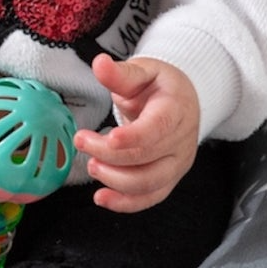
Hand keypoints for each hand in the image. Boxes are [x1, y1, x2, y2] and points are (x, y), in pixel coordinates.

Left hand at [71, 53, 199, 212]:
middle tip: (81, 141)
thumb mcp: (142, 71)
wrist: (184, 102)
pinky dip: (125, 203)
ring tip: (91, 165)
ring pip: (148, 184)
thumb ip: (120, 73)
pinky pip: (150, 198)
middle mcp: (181, 141)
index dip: (133, 137)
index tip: (109, 137)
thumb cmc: (159, 86)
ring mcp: (177, 164)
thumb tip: (99, 64)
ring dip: (115, 180)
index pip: (157, 129)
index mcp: (176, 110)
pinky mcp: (169, 179)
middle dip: (109, 155)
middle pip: (146, 158)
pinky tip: (101, 198)